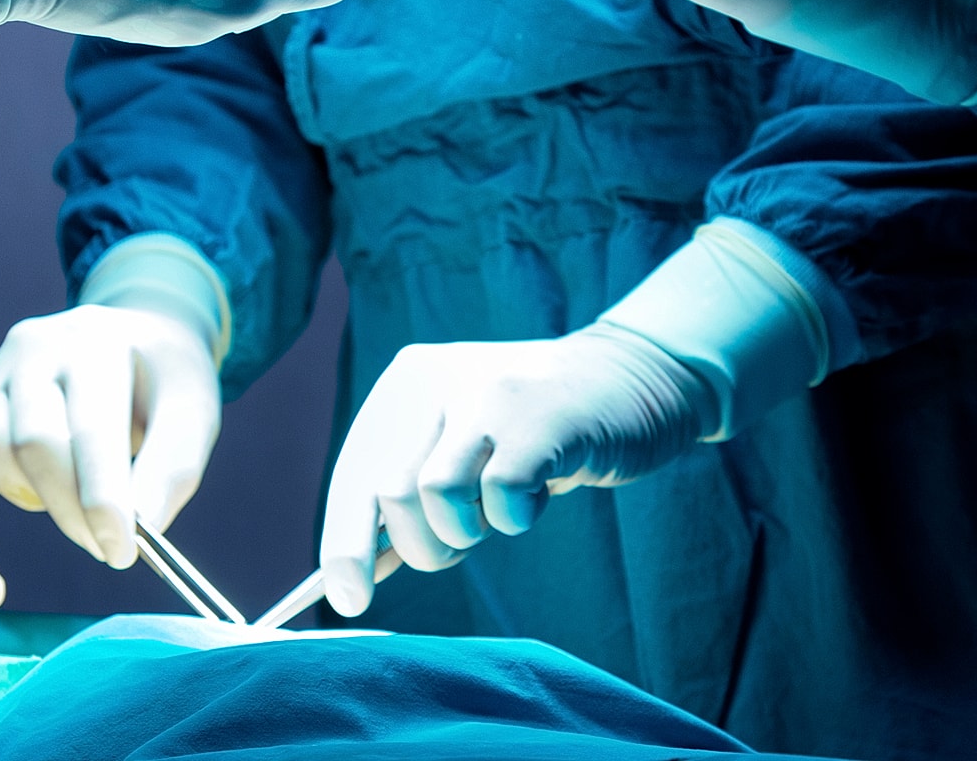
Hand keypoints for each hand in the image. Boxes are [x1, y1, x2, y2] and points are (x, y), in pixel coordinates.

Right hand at [0, 304, 220, 568]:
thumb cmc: (164, 384)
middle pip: (33, 442)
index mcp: (100, 343)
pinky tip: (26, 485)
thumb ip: (173, 469)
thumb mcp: (194, 414)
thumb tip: (144, 527)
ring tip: (69, 499)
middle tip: (104, 546)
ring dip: (26, 493)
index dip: (102, 500)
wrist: (134, 340)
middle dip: (69, 510)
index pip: (91, 430)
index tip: (120, 553)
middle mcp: (39, 344)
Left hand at [319, 324, 712, 616]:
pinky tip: (539, 494)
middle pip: (388, 495)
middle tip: (464, 541)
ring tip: (502, 510)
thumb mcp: (459, 449)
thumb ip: (407, 499)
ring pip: (436, 496)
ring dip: (469, 531)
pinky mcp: (540, 416)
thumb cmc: (534, 432)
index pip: (353, 477)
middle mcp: (435, 377)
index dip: (344, 546)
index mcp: (405, 382)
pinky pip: (501, 498)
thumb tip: (350, 579)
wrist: (632, 378)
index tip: (349, 600)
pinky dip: (517, 517)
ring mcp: (487, 392)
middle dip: (423, 546)